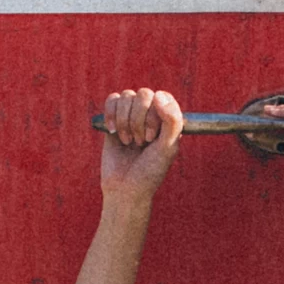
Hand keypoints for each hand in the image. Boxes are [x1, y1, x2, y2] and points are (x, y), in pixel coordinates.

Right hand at [96, 87, 182, 203]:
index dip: (153, 115)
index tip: (151, 139)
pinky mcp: (114, 119)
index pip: (161, 97)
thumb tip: (159, 94)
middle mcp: (151, 114)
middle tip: (140, 143)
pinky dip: (111, 114)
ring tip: (128, 142)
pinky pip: (112, 100)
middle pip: (143, 94)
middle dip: (138, 120)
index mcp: (168, 119)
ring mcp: (132, 116)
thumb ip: (172, 120)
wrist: (125, 189)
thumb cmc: (150, 171)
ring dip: (125, 121)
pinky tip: (114, 132)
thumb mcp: (168, 147)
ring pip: (126, 96)